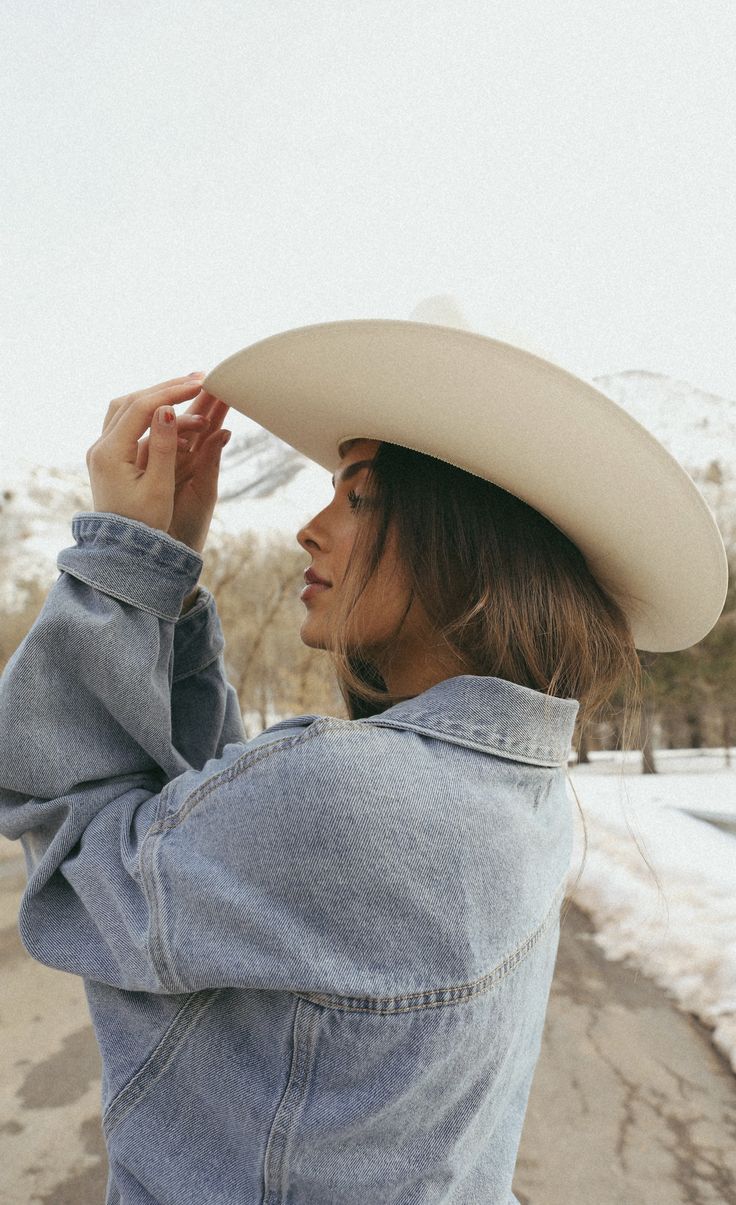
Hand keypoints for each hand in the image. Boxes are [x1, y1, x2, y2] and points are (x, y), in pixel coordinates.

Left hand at [86, 373, 230, 554]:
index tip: (199, 385)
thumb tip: (166, 410)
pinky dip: (151, 412)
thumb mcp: (159, 487)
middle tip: (198, 379)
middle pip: (132, 401)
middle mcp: (101, 447)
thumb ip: (162, 447)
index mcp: (110, 453)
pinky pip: (128, 422)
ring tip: (188, 390)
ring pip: (128, 408)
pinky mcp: (111, 456)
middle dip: (166, 388)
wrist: (123, 550)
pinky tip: (174, 413)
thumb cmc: (145, 525)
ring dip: (157, 397)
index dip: (172, 393)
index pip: (142, 408)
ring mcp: (103, 450)